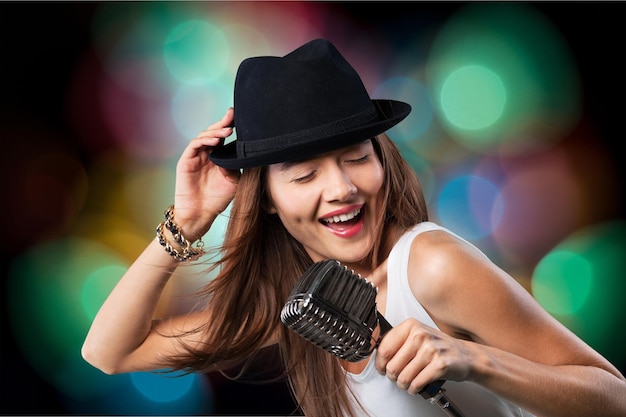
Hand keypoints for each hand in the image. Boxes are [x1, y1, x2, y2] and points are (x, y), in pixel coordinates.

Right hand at [173, 108, 239, 238]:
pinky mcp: (186, 161)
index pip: (223, 137)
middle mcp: (206, 153)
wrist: (201, 214)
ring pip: (204, 136)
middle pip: (213, 132)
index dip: (230, 126)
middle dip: (223, 122)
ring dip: (216, 132)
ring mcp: (195, 156)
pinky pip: (194, 145)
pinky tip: (216, 141)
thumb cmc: (217, 199)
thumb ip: (238, 164)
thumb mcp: (234, 180)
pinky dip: (204, 141)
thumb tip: (244, 151)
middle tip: (233, 115)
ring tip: (227, 131)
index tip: (241, 118)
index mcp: (218, 156)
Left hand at [374, 318, 472, 394]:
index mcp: (411, 326)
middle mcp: (420, 335)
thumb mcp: (417, 337)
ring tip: (407, 382)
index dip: (380, 363)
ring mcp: (431, 349)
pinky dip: (414, 389)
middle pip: (392, 365)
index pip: (384, 348)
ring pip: (403, 377)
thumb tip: (377, 355)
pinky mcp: (440, 365)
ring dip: (403, 384)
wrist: (465, 355)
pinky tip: (417, 386)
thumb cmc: (438, 347)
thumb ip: (397, 342)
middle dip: (392, 376)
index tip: (382, 368)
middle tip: (397, 377)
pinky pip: (416, 383)